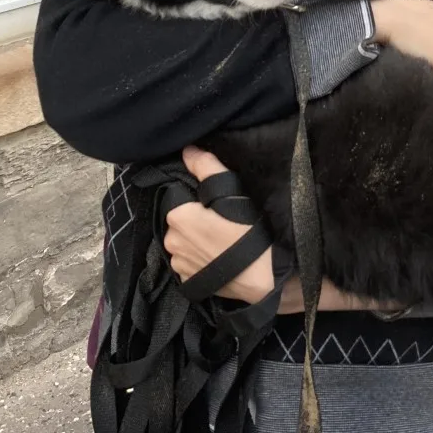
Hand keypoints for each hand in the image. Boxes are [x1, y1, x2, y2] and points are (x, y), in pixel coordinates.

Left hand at [164, 148, 278, 302]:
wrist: (262, 274)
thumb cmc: (247, 229)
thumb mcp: (230, 190)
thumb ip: (205, 166)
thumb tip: (187, 150)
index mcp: (177, 216)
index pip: (180, 199)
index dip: (198, 200)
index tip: (216, 205)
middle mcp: (171, 241)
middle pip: (181, 222)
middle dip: (196, 219)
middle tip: (222, 221)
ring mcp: (178, 265)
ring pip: (184, 243)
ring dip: (196, 241)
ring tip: (222, 241)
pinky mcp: (187, 283)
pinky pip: (189, 263)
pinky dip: (199, 259)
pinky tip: (217, 257)